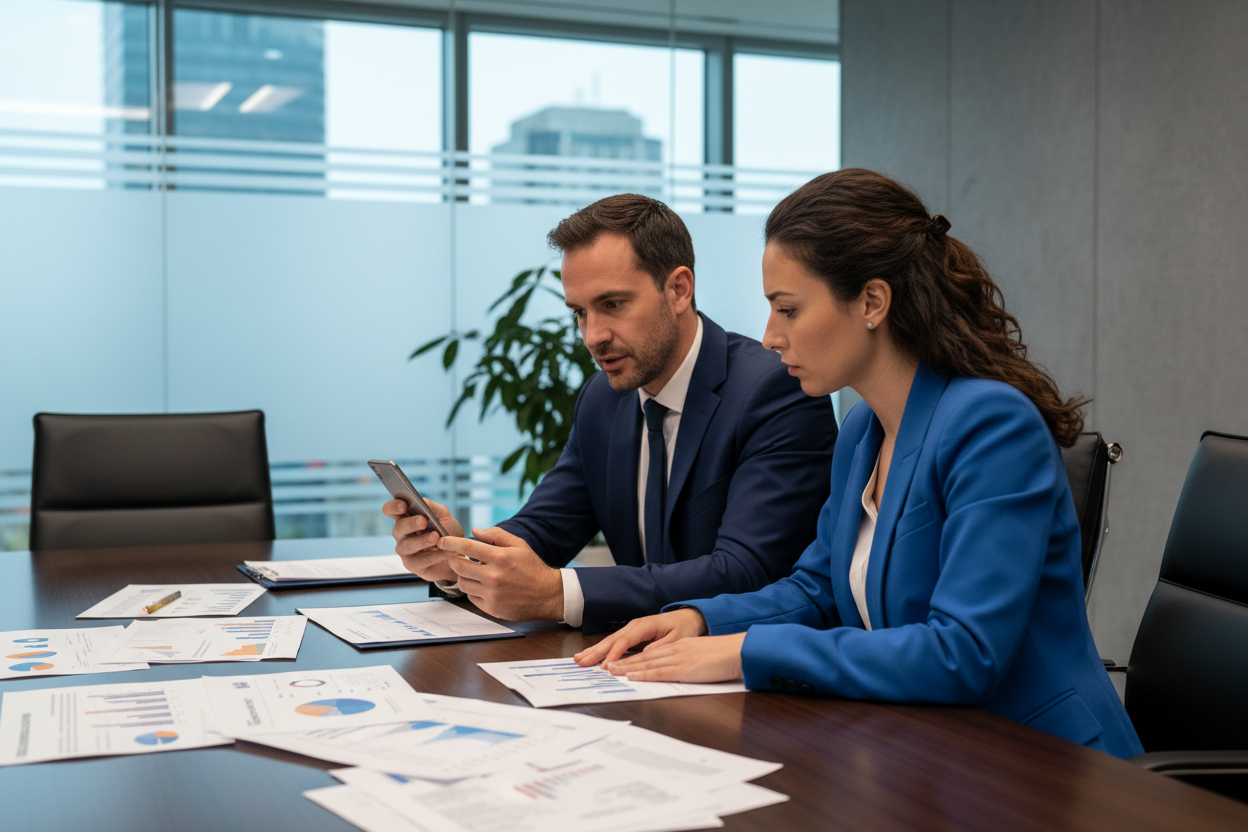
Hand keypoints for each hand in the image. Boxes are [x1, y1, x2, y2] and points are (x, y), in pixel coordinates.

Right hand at [384, 497, 463, 582]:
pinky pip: (420, 560)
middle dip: (411, 523)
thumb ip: (432, 507)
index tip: (403, 506)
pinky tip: (443, 552)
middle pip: (399, 528)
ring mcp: (405, 550)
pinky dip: (433, 555)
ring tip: (436, 537)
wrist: (458, 554)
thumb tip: (421, 501)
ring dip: (422, 540)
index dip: (393, 507)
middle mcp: (401, 534)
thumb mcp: (444, 516)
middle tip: (423, 521)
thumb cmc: (448, 532)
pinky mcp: (412, 565)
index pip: (391, 510)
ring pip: (408, 545)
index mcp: (406, 518)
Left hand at [438, 527, 563, 620]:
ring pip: (462, 583)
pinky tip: (485, 587)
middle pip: (458, 566)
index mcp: (500, 557)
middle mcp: (493, 576)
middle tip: (461, 559)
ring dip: (465, 576)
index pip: (466, 547)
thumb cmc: (532, 568)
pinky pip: (471, 597)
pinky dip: (474, 591)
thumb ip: (496, 535)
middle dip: (456, 560)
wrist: (548, 595)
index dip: (450, 542)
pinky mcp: (491, 608)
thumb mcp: (519, 545)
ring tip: (477, 573)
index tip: (441, 541)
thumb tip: (474, 531)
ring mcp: (491, 594)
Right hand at [573, 608, 708, 666]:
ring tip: (579, 659)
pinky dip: (601, 649)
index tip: (606, 666)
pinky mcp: (631, 634)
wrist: (687, 616)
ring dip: (594, 650)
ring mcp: (631, 629)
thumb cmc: (684, 627)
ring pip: (610, 641)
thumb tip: (647, 653)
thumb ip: (663, 645)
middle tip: (581, 662)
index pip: (625, 641)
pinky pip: (614, 642)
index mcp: (645, 626)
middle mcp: (635, 626)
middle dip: (596, 652)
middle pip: (612, 640)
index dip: (614, 654)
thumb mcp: (678, 638)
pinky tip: (590, 655)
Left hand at [605, 632, 745, 683]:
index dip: (632, 658)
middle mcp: (675, 650)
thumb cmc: (726, 655)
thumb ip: (689, 661)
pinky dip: (643, 674)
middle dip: (623, 661)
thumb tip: (682, 669)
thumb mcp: (703, 655)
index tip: (617, 662)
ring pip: (647, 663)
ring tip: (611, 671)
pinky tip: (631, 676)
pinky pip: (659, 672)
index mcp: (680, 646)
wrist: (739, 650)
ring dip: (627, 668)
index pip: (651, 653)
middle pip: (644, 657)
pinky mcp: (685, 669)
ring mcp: (679, 659)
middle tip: (605, 666)